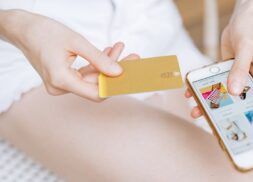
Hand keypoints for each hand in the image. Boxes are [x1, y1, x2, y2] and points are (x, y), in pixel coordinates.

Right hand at [3, 10, 138, 100]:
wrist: (23, 29)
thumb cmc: (45, 32)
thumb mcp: (76, 42)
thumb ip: (99, 59)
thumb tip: (119, 73)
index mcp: (61, 80)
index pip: (97, 93)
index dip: (116, 86)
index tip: (132, 75)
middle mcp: (60, 87)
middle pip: (96, 85)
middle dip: (115, 70)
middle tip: (133, 57)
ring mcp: (61, 84)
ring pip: (92, 78)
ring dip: (107, 64)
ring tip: (120, 48)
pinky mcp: (63, 78)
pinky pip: (85, 74)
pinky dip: (97, 64)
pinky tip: (108, 52)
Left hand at [185, 0, 252, 130]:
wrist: (241, 16)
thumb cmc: (252, 26)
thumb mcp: (246, 45)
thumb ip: (240, 68)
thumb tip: (235, 91)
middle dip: (241, 117)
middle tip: (227, 129)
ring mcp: (244, 77)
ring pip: (232, 97)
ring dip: (215, 105)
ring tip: (199, 113)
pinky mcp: (230, 72)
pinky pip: (218, 84)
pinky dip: (206, 90)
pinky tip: (192, 93)